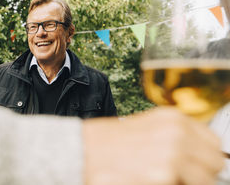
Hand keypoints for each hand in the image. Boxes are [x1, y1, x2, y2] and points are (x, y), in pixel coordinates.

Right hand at [83, 107, 223, 184]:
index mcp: (173, 119)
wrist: (82, 151)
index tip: (195, 164)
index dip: (205, 157)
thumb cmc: (109, 142)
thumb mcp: (148, 127)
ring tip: (161, 177)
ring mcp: (172, 156)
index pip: (214, 143)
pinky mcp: (164, 178)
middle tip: (177, 175)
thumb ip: (177, 137)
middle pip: (214, 164)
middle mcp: (177, 134)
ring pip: (204, 181)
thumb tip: (199, 155)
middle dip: (200, 173)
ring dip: (186, 182)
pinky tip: (149, 179)